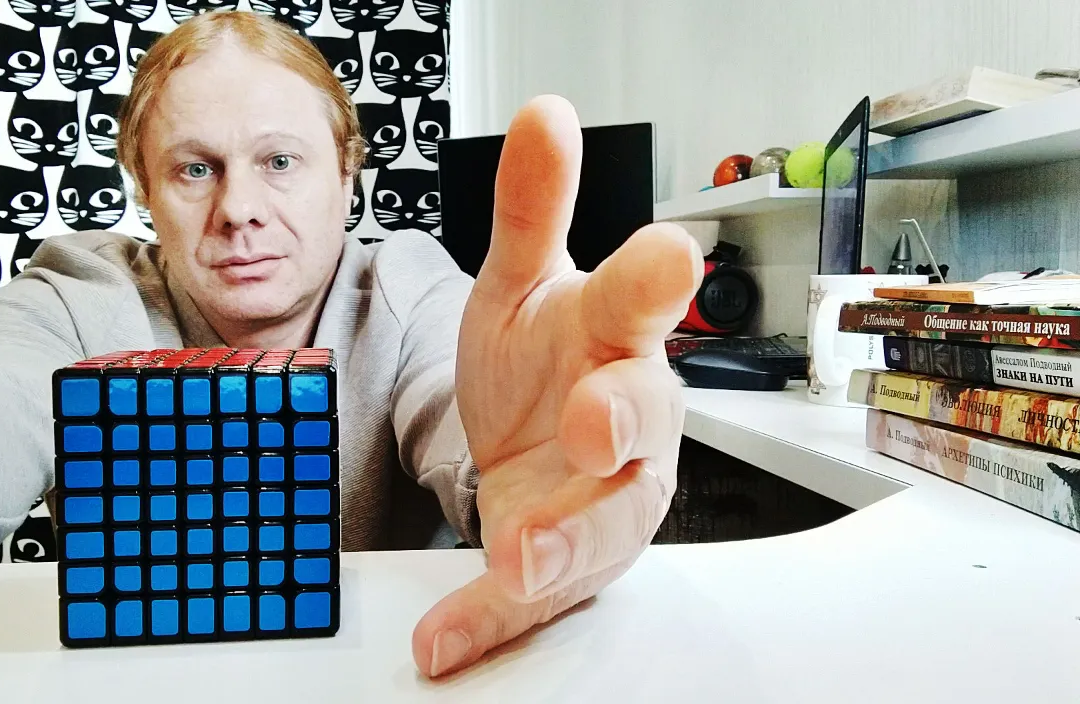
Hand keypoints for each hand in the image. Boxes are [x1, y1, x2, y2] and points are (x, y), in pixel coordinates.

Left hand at [412, 96, 701, 676]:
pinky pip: (530, 595)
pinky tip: (441, 642)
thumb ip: (532, 205)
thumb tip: (543, 114)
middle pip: (642, 419)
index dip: (658, 278)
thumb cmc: (545, 356)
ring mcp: (603, 499)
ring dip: (566, 541)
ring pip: (605, 525)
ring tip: (520, 554)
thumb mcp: (521, 279)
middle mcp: (628, 421)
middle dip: (621, 417)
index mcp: (615, 336)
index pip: (645, 299)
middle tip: (592, 419)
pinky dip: (485, 618)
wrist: (537, 439)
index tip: (668, 251)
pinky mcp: (562, 561)